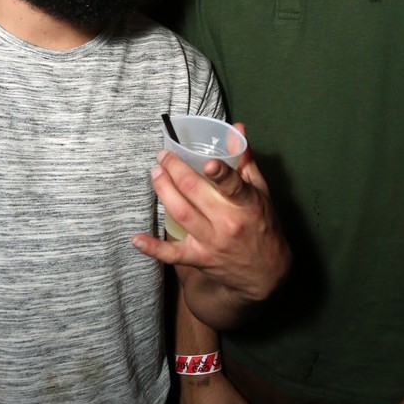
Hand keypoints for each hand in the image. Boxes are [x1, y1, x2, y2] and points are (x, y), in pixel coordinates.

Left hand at [132, 124, 289, 303]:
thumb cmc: (264, 226)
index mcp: (247, 205)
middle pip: (195, 193)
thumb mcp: (262, 194)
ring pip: (181, 214)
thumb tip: (237, 129)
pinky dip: (153, 248)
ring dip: (163, 192)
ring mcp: (212, 242)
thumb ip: (245, 162)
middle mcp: (228, 223)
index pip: (234, 187)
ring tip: (155, 174)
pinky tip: (136, 239)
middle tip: (163, 156)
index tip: (207, 163)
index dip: (220, 174)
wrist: (267, 274)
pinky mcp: (200, 258)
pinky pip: (173, 255)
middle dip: (175, 170)